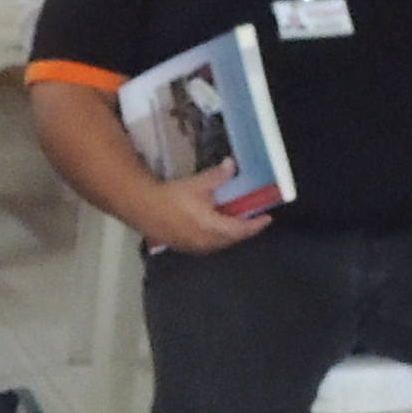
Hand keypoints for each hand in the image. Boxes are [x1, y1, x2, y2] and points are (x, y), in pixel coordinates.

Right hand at [142, 168, 259, 254]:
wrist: (143, 209)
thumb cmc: (172, 197)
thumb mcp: (197, 183)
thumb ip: (217, 176)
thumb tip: (232, 165)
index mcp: (213, 228)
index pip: (241, 229)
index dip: (256, 225)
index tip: (267, 219)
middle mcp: (207, 242)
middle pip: (232, 238)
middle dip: (244, 230)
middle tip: (253, 219)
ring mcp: (196, 247)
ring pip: (220, 243)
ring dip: (230, 233)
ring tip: (236, 221)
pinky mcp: (186, 247)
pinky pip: (209, 244)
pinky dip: (217, 235)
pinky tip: (215, 225)